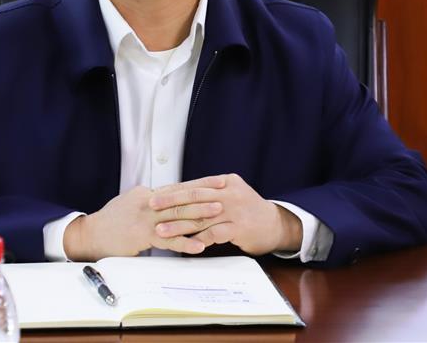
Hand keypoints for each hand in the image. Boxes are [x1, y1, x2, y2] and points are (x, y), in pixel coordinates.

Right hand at [62, 180, 224, 260]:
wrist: (91, 233)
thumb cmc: (112, 220)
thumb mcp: (132, 202)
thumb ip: (151, 200)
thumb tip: (167, 197)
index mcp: (148, 193)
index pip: (179, 186)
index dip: (201, 183)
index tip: (220, 180)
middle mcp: (149, 202)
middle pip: (181, 198)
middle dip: (205, 197)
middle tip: (225, 196)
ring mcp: (146, 219)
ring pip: (177, 216)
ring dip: (200, 216)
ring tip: (218, 216)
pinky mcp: (142, 236)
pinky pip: (168, 240)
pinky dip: (185, 243)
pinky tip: (200, 245)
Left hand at [150, 173, 302, 255]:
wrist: (275, 225)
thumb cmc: (247, 210)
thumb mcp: (230, 194)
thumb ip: (209, 193)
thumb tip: (179, 194)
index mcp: (225, 181)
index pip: (194, 185)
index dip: (173, 189)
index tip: (155, 194)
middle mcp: (230, 193)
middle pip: (195, 196)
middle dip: (170, 202)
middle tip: (151, 206)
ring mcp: (236, 210)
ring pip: (201, 217)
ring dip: (178, 225)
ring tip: (160, 230)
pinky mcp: (240, 228)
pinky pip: (215, 234)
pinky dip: (199, 239)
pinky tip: (184, 244)